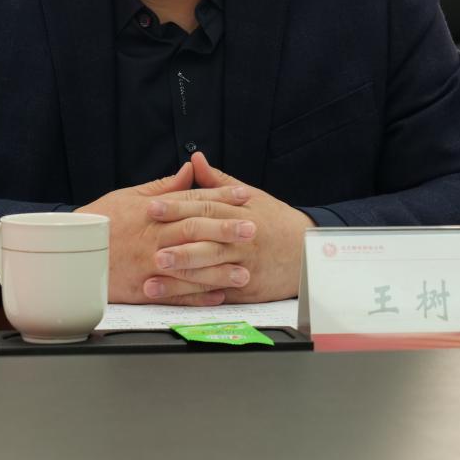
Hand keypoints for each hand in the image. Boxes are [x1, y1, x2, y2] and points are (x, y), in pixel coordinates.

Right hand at [74, 162, 254, 305]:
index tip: (243, 196)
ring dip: (218, 270)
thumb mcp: (130, 195)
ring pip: (189, 267)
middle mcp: (153, 237)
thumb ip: (164, 187)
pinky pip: (174, 293)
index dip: (220, 197)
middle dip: (226, 230)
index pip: (192, 200)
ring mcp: (149, 264)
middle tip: (252, 230)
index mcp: (152, 212)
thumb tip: (189, 171)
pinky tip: (218, 296)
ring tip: (244, 272)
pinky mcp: (142, 288)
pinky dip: (197, 296)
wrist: (70, 252)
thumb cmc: (100, 221)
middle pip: (195, 231)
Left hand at [144, 152, 313, 302]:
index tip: (152, 208)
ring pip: (210, 270)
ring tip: (154, 281)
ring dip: (181, 277)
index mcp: (238, 212)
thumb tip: (195, 159)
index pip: (204, 206)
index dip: (177, 207)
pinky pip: (219, 292)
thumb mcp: (251, 196)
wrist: (307, 250)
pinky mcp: (247, 288)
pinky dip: (197, 297)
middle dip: (178, 247)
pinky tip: (177, 300)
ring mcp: (244, 264)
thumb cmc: (274, 220)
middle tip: (153, 250)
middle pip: (207, 240)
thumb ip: (217, 181)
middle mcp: (240, 238)